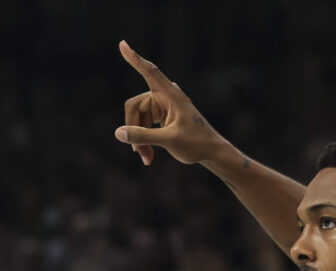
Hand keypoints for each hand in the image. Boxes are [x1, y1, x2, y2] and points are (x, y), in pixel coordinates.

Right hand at [115, 41, 226, 165]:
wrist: (212, 153)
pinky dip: (144, 140)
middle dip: (134, 129)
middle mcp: (165, 96)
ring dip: (139, 139)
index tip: (122, 43)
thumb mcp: (169, 141)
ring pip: (137, 118)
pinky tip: (148, 156)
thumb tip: (118, 133)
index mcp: (171, 95)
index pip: (150, 72)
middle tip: (138, 151)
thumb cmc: (196, 144)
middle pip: (135, 107)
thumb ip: (144, 136)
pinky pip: (143, 124)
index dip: (135, 59)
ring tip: (146, 158)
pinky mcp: (161, 115)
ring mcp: (162, 105)